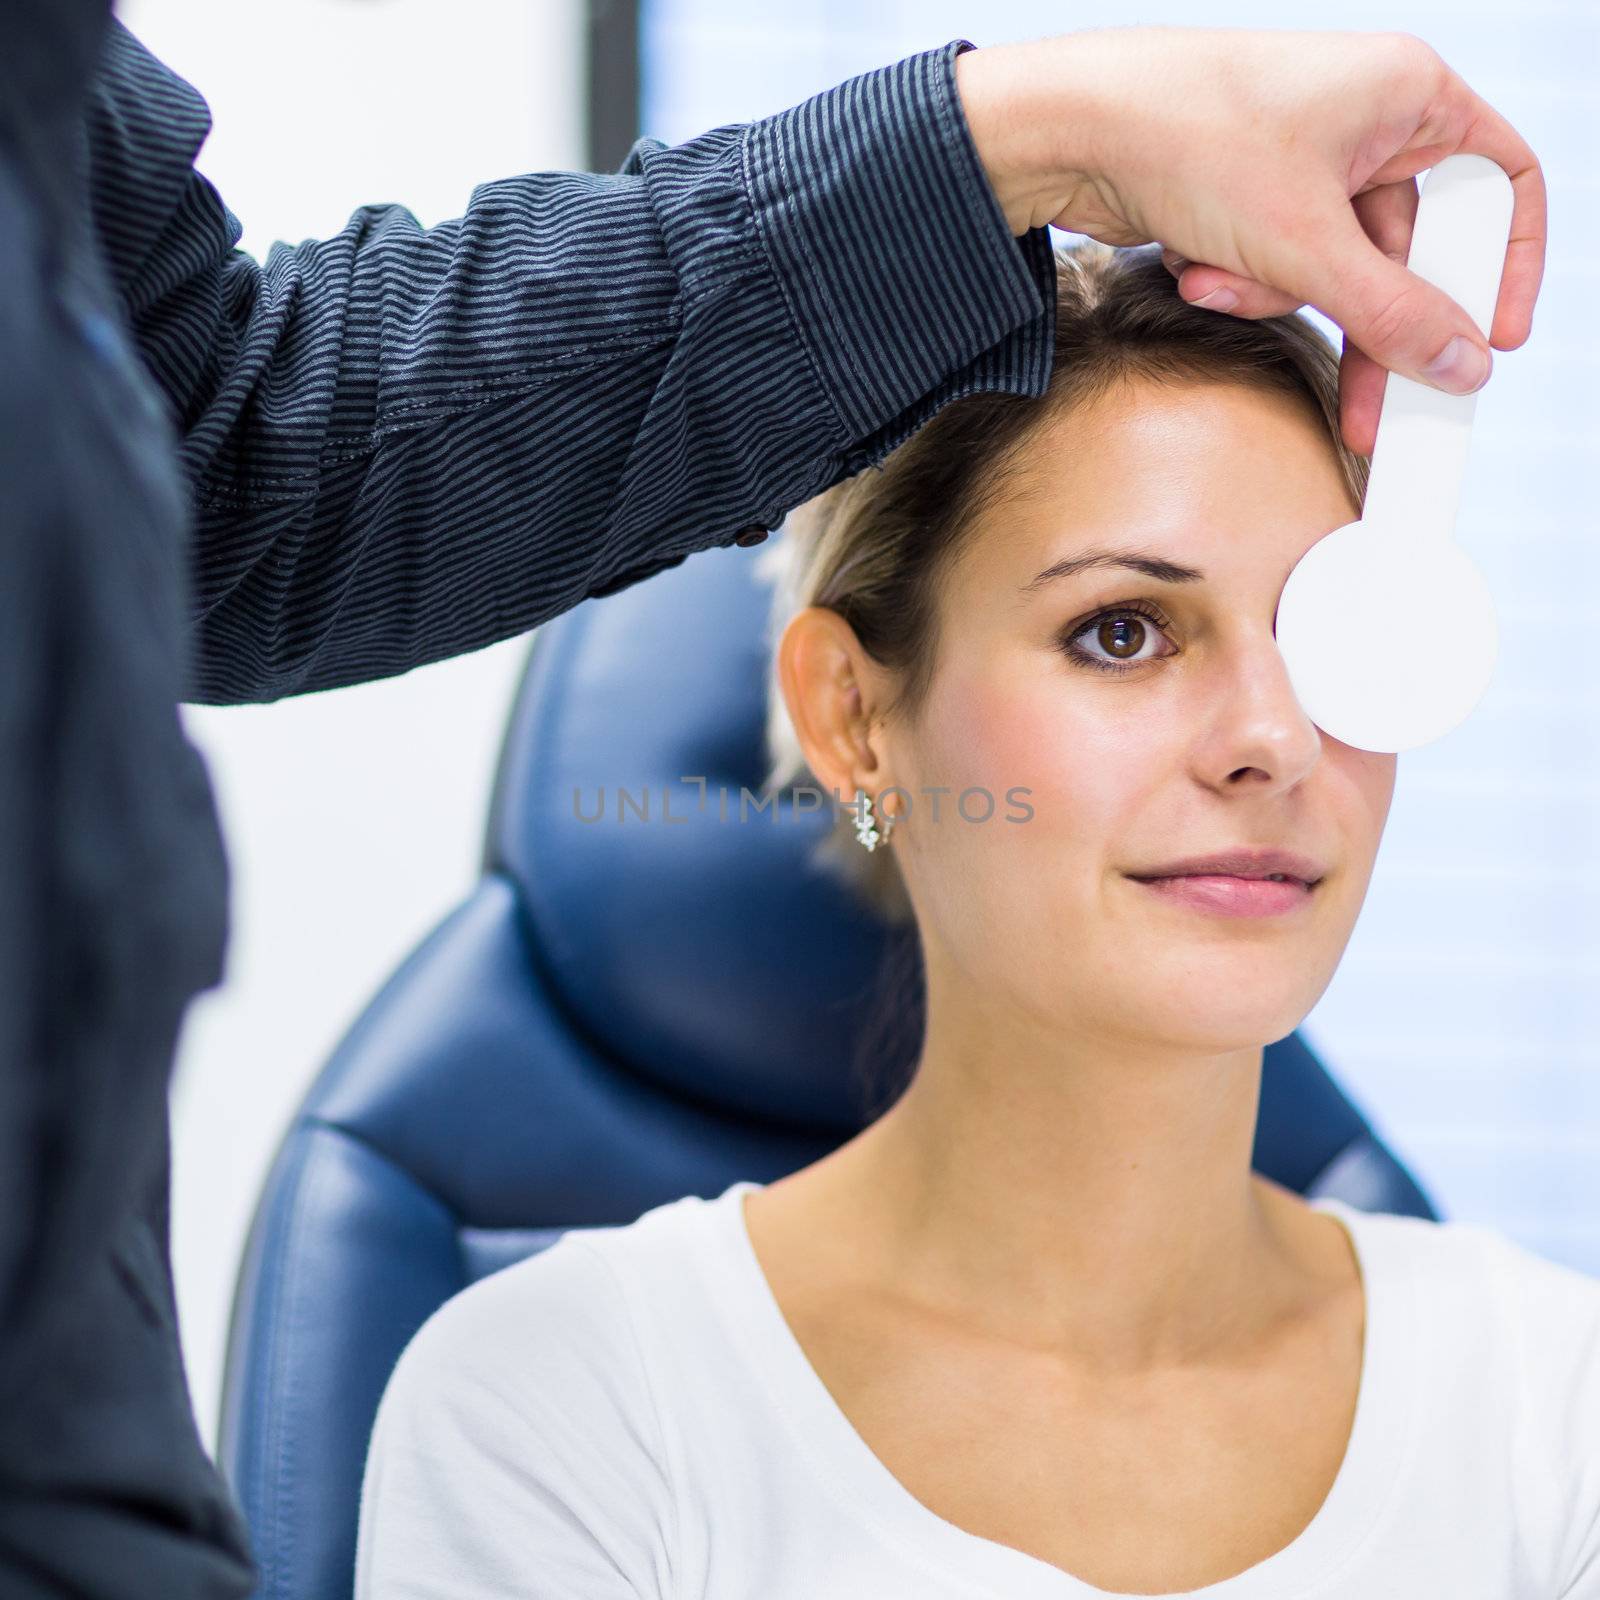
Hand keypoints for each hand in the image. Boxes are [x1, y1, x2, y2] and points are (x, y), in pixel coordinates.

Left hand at [954, 27, 1545, 456]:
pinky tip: (1196, 267)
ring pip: (1333, 271)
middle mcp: (1367, 121)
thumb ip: (1394, 315)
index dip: (1505, 266)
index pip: (1501, 183)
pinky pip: (1277, 267)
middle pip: (1407, 252)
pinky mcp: (1252, 199)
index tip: (1494, 339)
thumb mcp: (1310, 246)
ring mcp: (1306, 162)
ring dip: (1277, 297)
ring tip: (1222, 283)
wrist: (1072, 131)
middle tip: (1369, 408)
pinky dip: (1241, 282)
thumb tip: (1464, 363)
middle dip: (1367, 325)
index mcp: (1410, 96)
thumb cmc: (1194, 140)